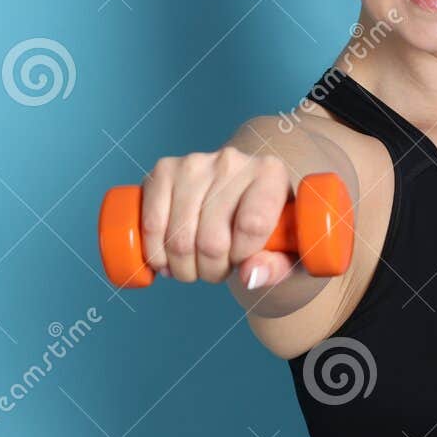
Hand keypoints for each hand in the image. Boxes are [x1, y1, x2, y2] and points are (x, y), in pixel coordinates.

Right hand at [139, 147, 296, 289]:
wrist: (237, 200)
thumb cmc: (267, 230)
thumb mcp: (285, 252)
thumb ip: (276, 266)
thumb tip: (249, 275)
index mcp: (270, 173)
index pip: (252, 225)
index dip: (243, 256)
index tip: (243, 260)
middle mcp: (232, 160)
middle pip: (212, 239)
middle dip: (212, 270)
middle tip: (217, 271)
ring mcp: (194, 163)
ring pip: (180, 237)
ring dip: (183, 267)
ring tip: (194, 267)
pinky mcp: (164, 170)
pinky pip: (152, 224)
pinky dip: (156, 253)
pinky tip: (167, 260)